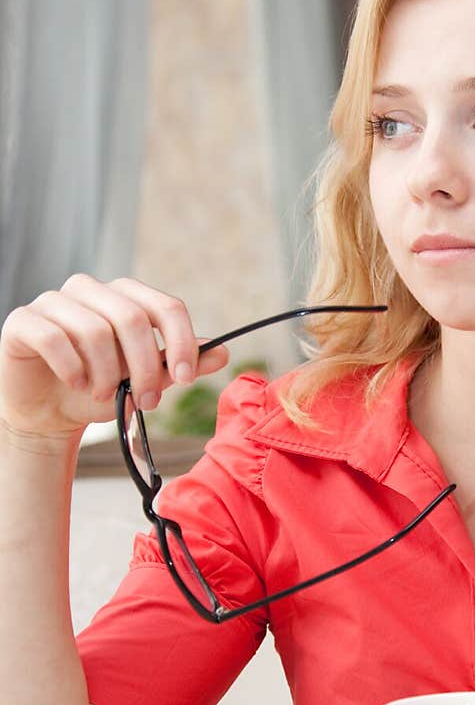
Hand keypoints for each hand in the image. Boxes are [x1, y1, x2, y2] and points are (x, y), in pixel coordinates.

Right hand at [0, 274, 228, 439]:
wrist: (49, 413)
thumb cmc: (99, 390)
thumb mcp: (145, 381)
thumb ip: (178, 365)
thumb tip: (222, 353)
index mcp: (125, 297)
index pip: (166, 306)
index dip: (181, 342)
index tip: (186, 379)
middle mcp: (89, 290)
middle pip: (132, 317)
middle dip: (146, 367)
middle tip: (148, 401)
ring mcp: (53, 302)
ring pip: (94, 330)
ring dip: (105, 374)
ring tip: (104, 395)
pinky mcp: (23, 321)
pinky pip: (53, 337)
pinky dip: (71, 367)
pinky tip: (76, 383)